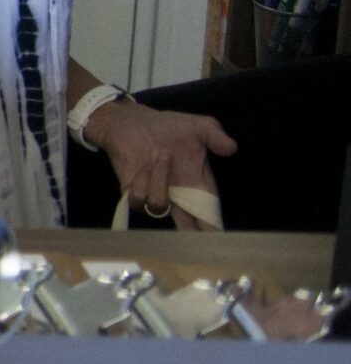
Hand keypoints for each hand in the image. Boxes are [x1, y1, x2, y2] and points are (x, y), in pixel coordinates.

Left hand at [85, 99, 236, 229]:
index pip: (208, 212)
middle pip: (186, 226)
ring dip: (161, 182)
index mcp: (197, 184)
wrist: (132, 121)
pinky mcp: (132, 191)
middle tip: (194, 241)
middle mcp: (177, 194)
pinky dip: (142, 183)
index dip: (213, 227)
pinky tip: (143, 165)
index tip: (218, 239)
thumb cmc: (168, 127)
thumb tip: (231, 147)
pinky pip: (138, 199)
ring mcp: (154, 193)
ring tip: (162, 156)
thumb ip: (215, 135)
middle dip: (191, 236)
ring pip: (159, 207)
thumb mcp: (198, 126)